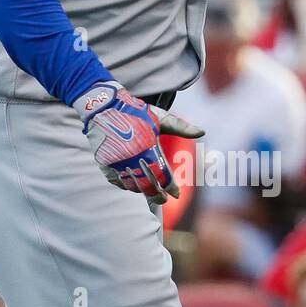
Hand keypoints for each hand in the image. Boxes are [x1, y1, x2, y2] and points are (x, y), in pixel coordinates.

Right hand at [76, 82, 202, 202]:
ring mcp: (117, 161)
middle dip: (158, 196)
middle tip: (163, 200)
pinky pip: (117, 181)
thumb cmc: (135, 112)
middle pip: (148, 186)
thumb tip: (202, 132)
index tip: (176, 193)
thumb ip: (181, 127)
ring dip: (142, 191)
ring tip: (149, 192)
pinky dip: (126, 185)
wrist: (103, 107)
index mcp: (148, 146)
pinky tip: (132, 185)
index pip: (163, 176)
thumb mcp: (159, 117)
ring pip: (132, 186)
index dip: (172, 188)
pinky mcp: (105, 163)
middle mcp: (132, 157)